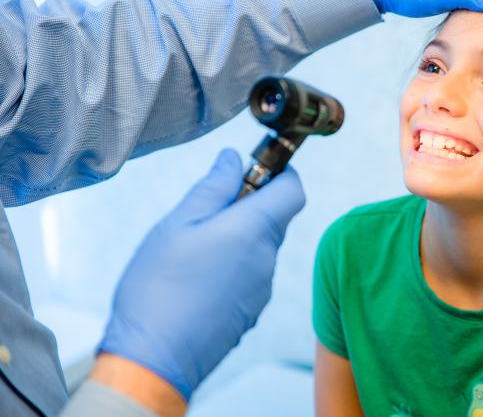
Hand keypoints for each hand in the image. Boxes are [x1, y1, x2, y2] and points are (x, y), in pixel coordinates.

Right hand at [98, 149, 304, 399]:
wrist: (156, 358)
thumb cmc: (160, 285)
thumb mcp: (179, 223)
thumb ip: (213, 186)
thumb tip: (234, 158)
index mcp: (254, 229)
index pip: (293, 190)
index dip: (281, 173)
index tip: (253, 170)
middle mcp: (267, 258)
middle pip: (274, 218)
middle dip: (248, 206)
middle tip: (206, 211)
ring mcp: (262, 288)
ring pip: (260, 247)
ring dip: (238, 238)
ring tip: (194, 250)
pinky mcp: (252, 310)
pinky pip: (251, 275)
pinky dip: (233, 266)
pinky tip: (198, 278)